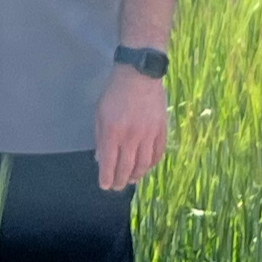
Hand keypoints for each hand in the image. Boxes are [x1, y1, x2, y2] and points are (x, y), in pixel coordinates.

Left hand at [94, 63, 168, 191]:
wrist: (139, 75)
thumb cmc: (115, 92)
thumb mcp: (100, 113)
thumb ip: (101, 138)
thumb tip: (101, 159)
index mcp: (113, 132)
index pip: (109, 164)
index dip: (107, 178)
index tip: (105, 186)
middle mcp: (131, 137)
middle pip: (126, 167)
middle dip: (121, 181)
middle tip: (117, 186)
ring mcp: (148, 134)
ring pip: (144, 164)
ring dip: (137, 175)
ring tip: (131, 179)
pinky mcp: (161, 130)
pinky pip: (158, 153)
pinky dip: (152, 164)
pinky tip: (146, 166)